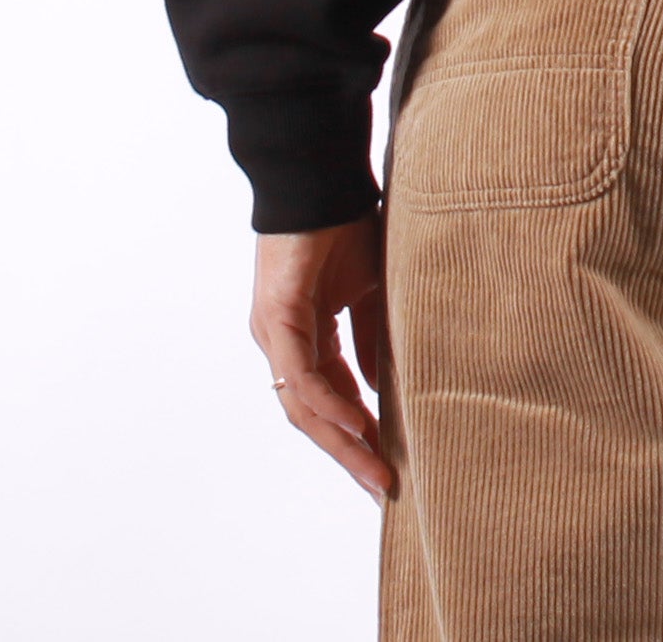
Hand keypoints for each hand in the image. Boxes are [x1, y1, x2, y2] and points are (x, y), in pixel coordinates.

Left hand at [250, 212, 392, 503]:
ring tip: (376, 470)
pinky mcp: (277, 316)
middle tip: (382, 489)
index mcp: (303, 333)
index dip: (356, 435)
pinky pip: (303, 374)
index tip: (388, 466)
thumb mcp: (370, 287)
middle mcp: (281, 340)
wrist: (322, 173)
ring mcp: (274, 331)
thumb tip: (381, 386)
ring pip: (303, 405)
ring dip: (341, 441)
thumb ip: (372, 336)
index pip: (326, 399)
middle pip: (310, 416)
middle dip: (348, 454)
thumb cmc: (346, 220)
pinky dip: (330, 403)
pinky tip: (358, 423)